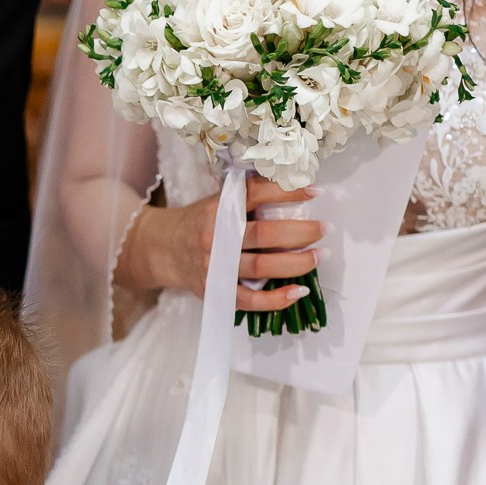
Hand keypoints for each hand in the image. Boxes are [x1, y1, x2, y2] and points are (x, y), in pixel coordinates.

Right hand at [115, 174, 322, 314]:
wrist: (162, 250)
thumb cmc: (198, 222)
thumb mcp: (217, 201)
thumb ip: (248, 195)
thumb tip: (293, 184)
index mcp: (217, 210)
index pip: (256, 195)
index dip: (287, 192)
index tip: (314, 191)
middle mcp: (216, 238)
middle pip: (265, 235)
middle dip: (300, 232)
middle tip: (323, 228)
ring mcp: (216, 267)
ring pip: (263, 267)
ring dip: (297, 262)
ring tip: (319, 256)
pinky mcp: (217, 291)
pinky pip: (250, 300)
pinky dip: (276, 299)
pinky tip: (298, 292)